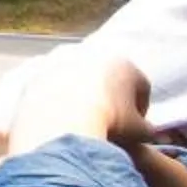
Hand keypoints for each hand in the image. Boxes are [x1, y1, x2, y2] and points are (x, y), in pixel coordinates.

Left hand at [0, 52, 152, 164]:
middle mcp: (94, 54)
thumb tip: (145, 131)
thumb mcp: (139, 133)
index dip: (140, 110)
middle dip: (109, 99)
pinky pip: (52, 87)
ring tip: (79, 123)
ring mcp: (63, 60)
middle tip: (106, 124)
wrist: (61, 123)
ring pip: (79, 81)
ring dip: (81, 97)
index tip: (134, 129)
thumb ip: (147, 129)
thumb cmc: (108, 125)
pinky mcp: (39, 70)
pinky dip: (56, 100)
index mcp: (125, 64)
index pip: (141, 87)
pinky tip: (57, 120)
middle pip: (108, 80)